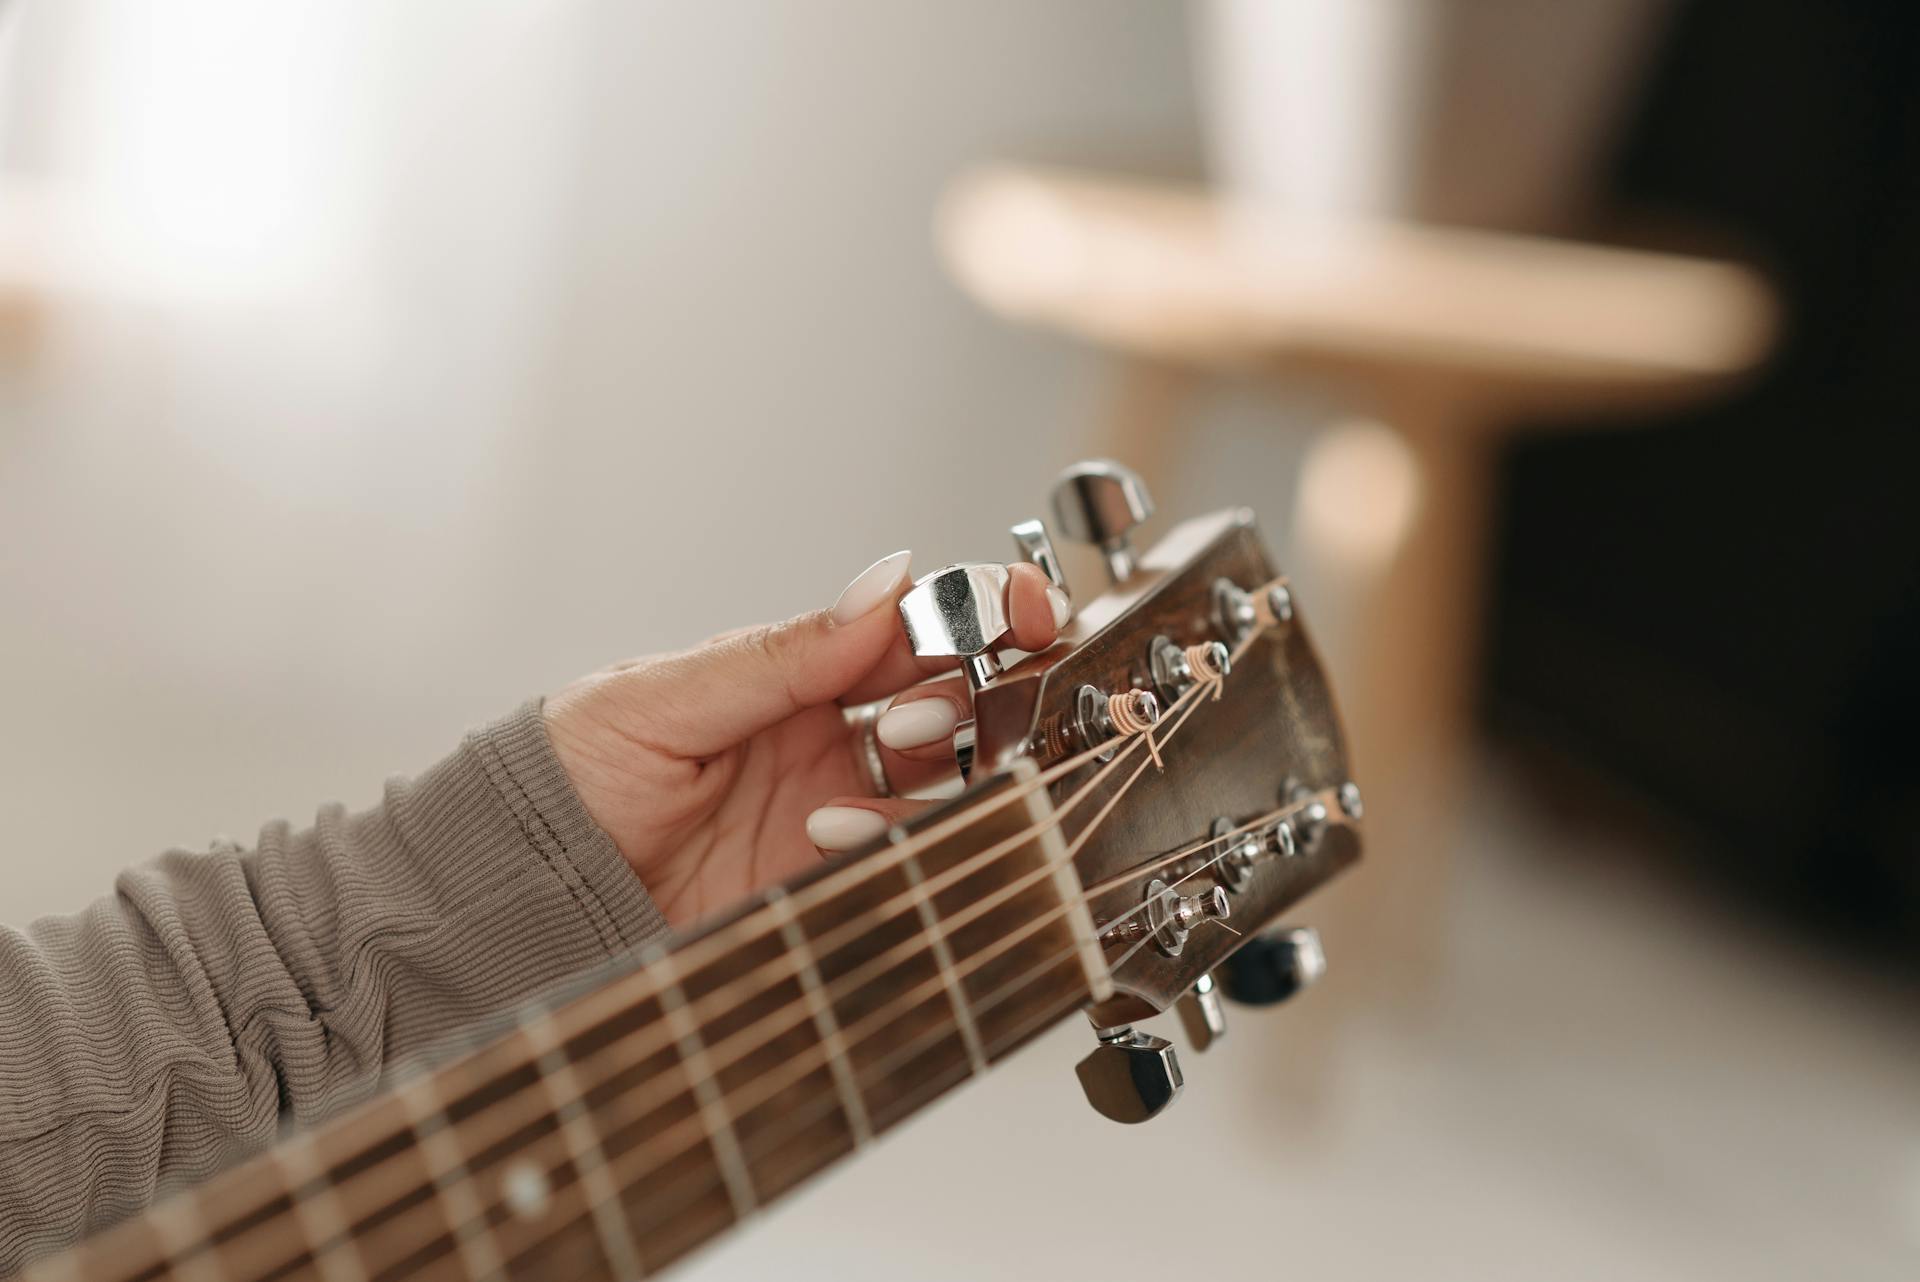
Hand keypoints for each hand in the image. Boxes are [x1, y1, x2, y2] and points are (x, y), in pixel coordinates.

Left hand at [543, 552, 1070, 928]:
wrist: (513, 892)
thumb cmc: (564, 778)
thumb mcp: (662, 697)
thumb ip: (780, 653)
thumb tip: (885, 585)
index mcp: (794, 675)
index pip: (912, 630)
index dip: (977, 611)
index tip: (1018, 605)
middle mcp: (826, 738)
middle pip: (954, 703)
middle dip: (973, 693)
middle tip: (927, 704)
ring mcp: (834, 811)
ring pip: (947, 781)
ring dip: (940, 766)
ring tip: (879, 760)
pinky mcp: (827, 885)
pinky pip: (904, 856)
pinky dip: (891, 837)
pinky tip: (832, 829)